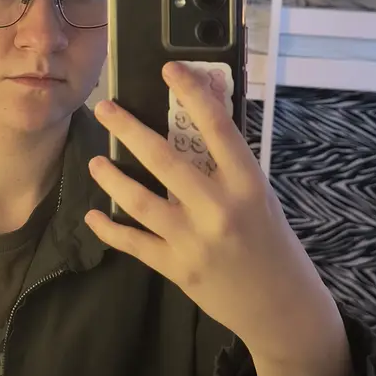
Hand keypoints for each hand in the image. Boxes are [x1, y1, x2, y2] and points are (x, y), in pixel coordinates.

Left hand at [84, 62, 354, 375]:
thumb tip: (202, 108)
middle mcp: (219, 209)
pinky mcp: (177, 268)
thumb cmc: (271, 240)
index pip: (217, 128)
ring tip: (96, 161)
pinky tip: (94, 214)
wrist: (281, 305)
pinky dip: (110, 228)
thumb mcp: (258, 195)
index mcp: (247, 184)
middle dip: (129, 129)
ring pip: (139, 201)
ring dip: (111, 177)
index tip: (170, 69)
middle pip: (164, 160)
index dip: (193, 94)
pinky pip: (134, 243)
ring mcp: (194, 241)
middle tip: (105, 108)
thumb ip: (228, 160)